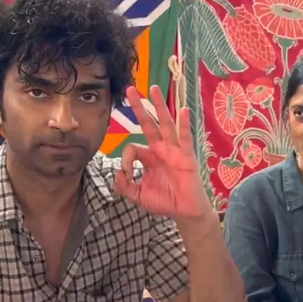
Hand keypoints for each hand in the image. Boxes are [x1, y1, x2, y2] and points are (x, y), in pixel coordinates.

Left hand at [114, 86, 211, 223]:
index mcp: (148, 157)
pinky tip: (183, 109)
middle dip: (139, 107)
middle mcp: (160, 149)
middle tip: (130, 89)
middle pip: (149, 123)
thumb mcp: (139, 196)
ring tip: (154, 89)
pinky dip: (184, 123)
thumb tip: (116, 174)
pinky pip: (185, 137)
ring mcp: (174, 150)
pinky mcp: (186, 156)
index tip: (126, 174)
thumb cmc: (164, 201)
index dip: (125, 160)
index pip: (132, 148)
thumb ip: (125, 187)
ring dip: (160, 106)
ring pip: (166, 123)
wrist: (185, 211)